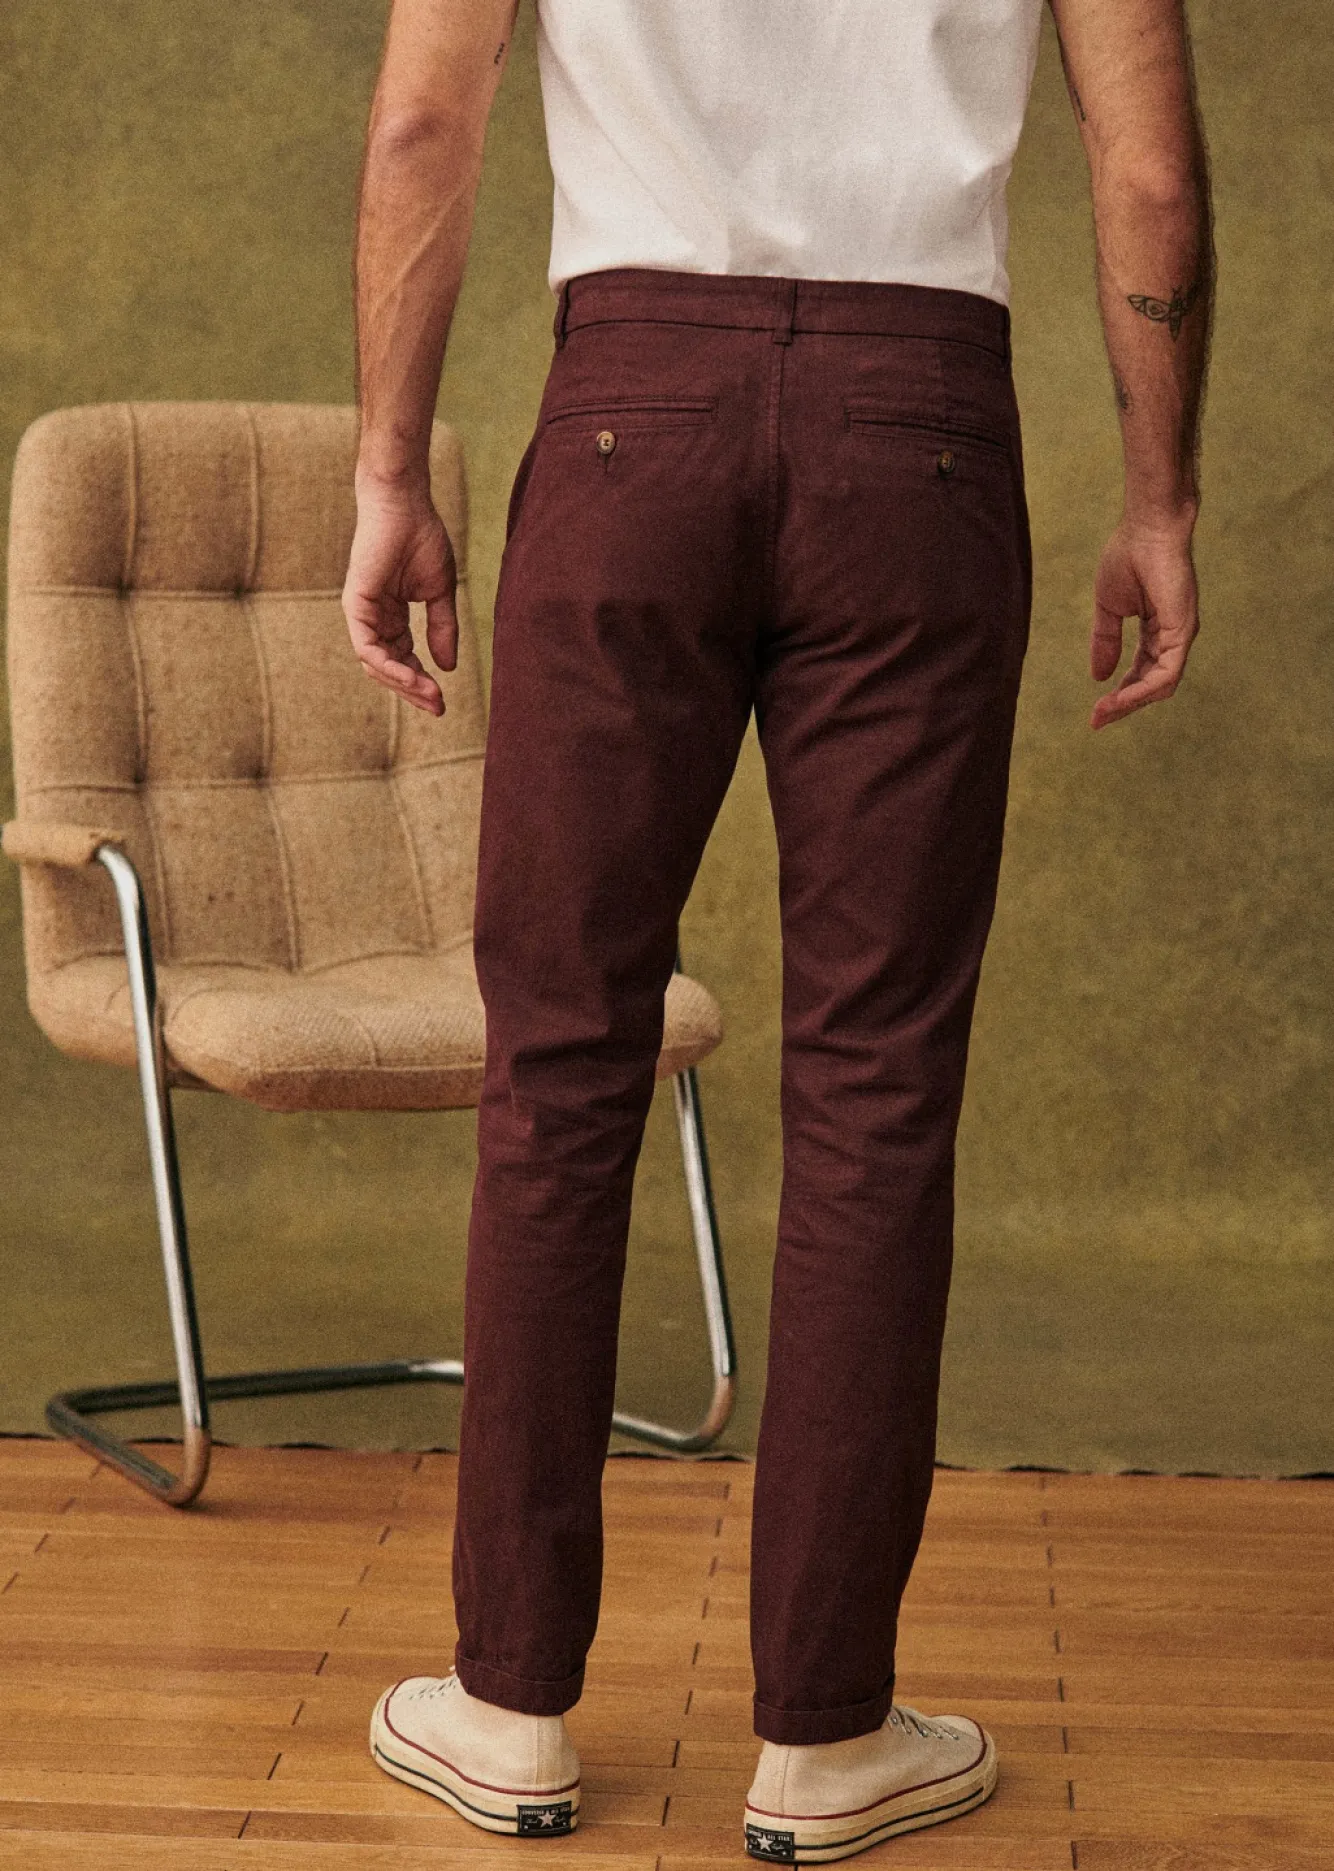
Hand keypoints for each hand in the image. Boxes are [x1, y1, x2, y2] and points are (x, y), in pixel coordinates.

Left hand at [342, 473, 458, 715]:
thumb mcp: (440, 593)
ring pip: (377, 665)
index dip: (422, 681)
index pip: (404, 659)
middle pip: (389, 668)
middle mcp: (374, 619)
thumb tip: (448, 668)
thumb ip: (442, 629)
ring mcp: (362, 614)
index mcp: (392, 616)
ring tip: (431, 696)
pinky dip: (389, 667)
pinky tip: (412, 677)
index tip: (443, 701)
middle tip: (439, 708)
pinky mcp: (355, 606)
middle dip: (414, 690)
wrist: (406, 505)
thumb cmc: (422, 538)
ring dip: (405, 684)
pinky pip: (368, 648)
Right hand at [1089, 519, 1198, 729]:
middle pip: (1152, 685)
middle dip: (1123, 705)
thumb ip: (1105, 641)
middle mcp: (1173, 637)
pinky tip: (1120, 698)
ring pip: (1161, 685)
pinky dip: (1142, 690)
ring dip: (1130, 703)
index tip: (1095, 711)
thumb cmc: (1129, 556)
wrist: (1146, 528)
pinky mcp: (1183, 631)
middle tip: (1097, 720)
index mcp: (1157, 631)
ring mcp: (1181, 635)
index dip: (1119, 693)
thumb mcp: (1108, 608)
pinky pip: (1166, 673)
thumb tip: (1098, 676)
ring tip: (1103, 712)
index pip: (1141, 672)